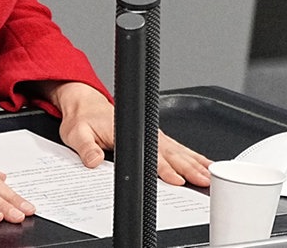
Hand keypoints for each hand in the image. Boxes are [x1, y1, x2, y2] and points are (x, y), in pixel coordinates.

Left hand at [37, 81, 211, 186]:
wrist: (86, 104)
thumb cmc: (83, 120)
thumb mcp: (77, 134)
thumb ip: (86, 148)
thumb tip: (93, 160)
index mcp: (127, 132)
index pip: (149, 154)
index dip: (164, 169)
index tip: (177, 180)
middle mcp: (145, 133)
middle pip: (172, 154)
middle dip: (190, 168)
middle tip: (205, 181)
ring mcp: (153, 135)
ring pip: (180, 151)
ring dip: (196, 163)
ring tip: (210, 175)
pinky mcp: (157, 138)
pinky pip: (179, 149)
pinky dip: (194, 157)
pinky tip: (205, 165)